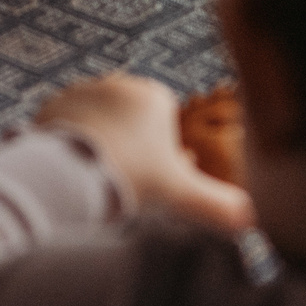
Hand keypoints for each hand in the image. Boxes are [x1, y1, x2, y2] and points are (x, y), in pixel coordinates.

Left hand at [36, 74, 253, 231]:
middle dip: (135, 148)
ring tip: (100, 178)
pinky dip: (75, 143)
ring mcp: (84, 90)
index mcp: (155, 96)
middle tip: (128, 182)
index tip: (156, 180)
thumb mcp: (182, 195)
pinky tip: (76, 168)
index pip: (166, 124)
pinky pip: (71, 124)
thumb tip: (252, 221)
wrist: (70, 173)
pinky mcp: (53, 103)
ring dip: (105, 144)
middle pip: (134, 122)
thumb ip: (222, 207)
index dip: (165, 155)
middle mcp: (119, 84)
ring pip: (103, 122)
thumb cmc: (131, 179)